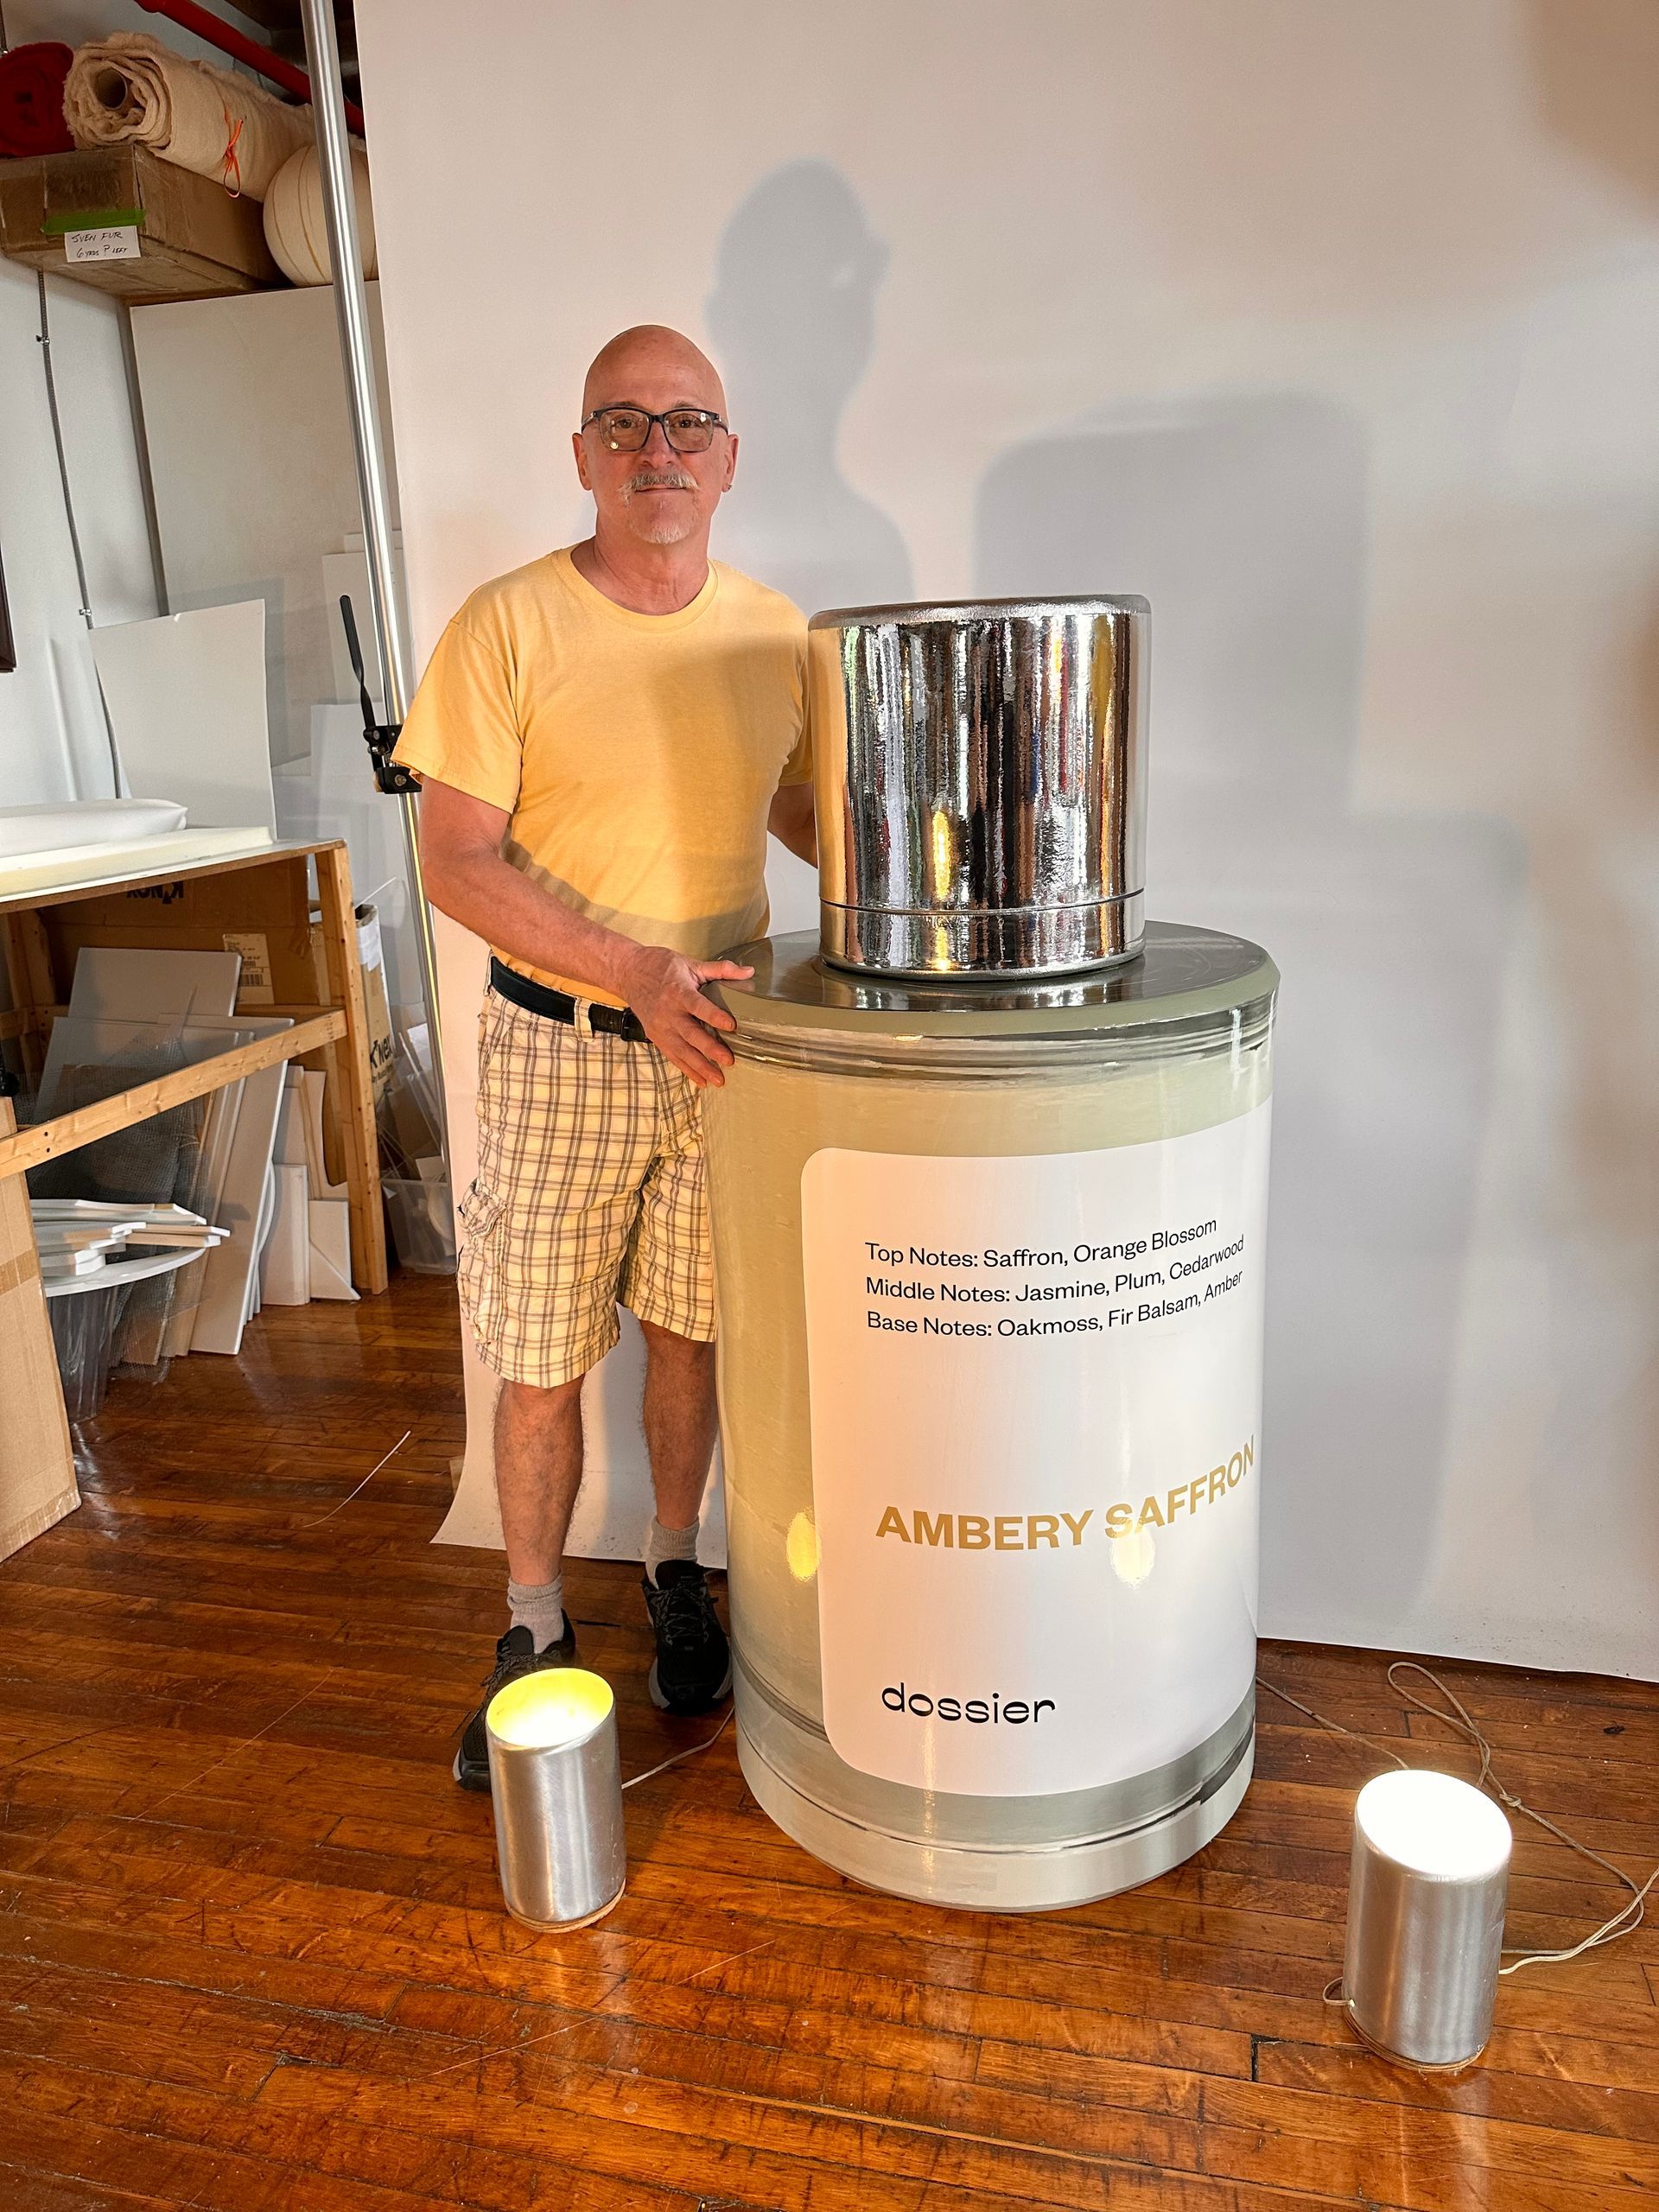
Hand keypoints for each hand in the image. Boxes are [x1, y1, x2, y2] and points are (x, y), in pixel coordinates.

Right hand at [622, 946, 754, 1087]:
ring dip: (700, 1067)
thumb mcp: (691, 963)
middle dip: (710, 1049)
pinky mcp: (655, 1036)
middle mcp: (668, 1011)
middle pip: (690, 1033)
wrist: (629, 972)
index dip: (714, 1015)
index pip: (698, 1005)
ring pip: (681, 1050)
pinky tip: (701, 1080)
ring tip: (718, 1080)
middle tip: (729, 1061)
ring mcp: (660, 1026)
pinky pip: (672, 1056)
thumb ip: (721, 969)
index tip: (731, 1025)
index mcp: (678, 991)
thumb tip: (749, 972)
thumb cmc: (661, 966)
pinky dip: (687, 1069)